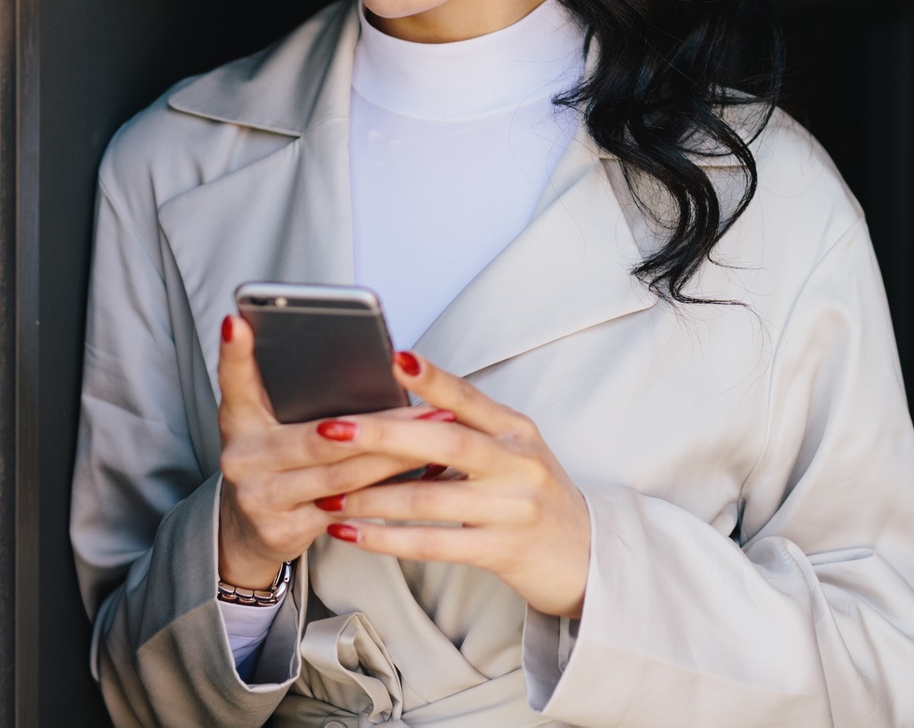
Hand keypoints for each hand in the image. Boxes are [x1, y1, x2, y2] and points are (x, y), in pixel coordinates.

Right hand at [215, 314, 445, 589]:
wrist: (246, 533)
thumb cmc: (274, 465)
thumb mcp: (272, 427)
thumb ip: (298, 398)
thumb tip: (369, 365)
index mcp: (239, 422)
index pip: (235, 381)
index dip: (235, 353)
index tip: (239, 322)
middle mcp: (242, 459)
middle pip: (320, 436)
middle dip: (385, 423)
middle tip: (432, 407)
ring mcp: (260, 499)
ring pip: (343, 474)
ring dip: (398, 456)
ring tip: (439, 437)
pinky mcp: (283, 530)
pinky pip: (350, 509)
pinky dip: (390, 492)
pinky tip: (424, 477)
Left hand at [316, 351, 591, 618]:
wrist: (586, 556)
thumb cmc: (535, 498)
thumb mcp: (514, 454)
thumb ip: (467, 433)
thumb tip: (398, 416)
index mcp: (517, 430)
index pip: (468, 398)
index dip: (432, 378)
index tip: (394, 358)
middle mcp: (518, 463)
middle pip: (444, 442)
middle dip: (383, 436)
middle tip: (333, 429)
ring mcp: (512, 508)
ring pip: (429, 499)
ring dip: (371, 496)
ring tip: (328, 492)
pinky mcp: (502, 550)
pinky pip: (432, 544)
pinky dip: (385, 539)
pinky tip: (352, 533)